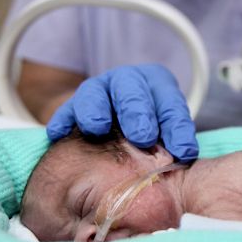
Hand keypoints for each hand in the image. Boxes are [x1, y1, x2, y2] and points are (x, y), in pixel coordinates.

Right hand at [47, 64, 198, 160]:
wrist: (118, 123)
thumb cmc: (151, 133)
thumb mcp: (168, 133)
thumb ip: (175, 143)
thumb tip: (184, 159)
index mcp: (158, 85)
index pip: (170, 103)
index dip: (177, 127)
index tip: (182, 151)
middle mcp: (127, 82)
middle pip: (131, 90)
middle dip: (138, 113)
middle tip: (143, 137)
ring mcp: (99, 90)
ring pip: (95, 93)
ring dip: (96, 110)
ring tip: (97, 128)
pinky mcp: (74, 105)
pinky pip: (66, 111)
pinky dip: (62, 121)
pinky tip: (58, 134)